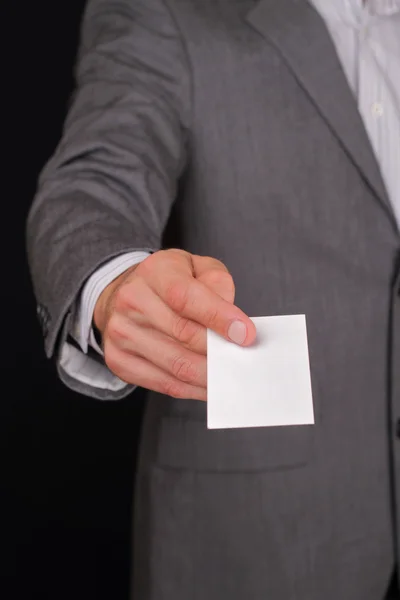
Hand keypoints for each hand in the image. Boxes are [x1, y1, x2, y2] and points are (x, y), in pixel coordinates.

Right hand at [94, 249, 255, 400]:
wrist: (125, 294)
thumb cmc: (169, 282)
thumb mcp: (197, 267)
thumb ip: (218, 285)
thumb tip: (233, 323)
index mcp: (154, 271)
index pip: (185, 297)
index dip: (219, 317)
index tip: (246, 334)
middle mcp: (131, 299)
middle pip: (184, 335)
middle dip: (220, 350)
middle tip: (243, 358)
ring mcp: (121, 332)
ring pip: (177, 365)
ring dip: (210, 374)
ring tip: (230, 374)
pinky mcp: (119, 360)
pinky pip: (165, 384)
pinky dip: (193, 389)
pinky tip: (209, 384)